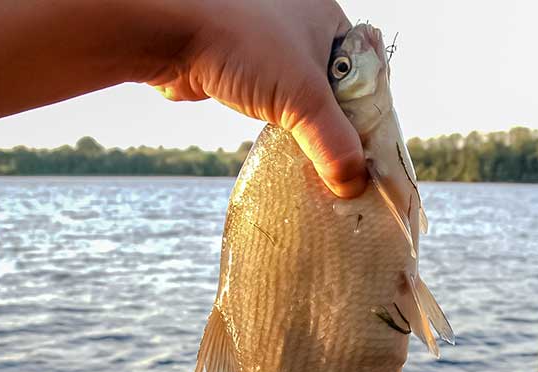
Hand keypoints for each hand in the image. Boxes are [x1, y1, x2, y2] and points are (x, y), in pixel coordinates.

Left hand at [144, 0, 366, 197]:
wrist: (170, 35)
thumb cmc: (242, 45)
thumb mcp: (303, 97)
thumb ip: (335, 142)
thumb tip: (353, 185)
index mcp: (328, 20)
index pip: (364, 75)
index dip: (367, 115)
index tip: (366, 154)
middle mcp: (301, 30)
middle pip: (334, 93)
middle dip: (334, 129)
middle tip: (339, 167)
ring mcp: (268, 51)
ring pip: (300, 102)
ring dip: (303, 132)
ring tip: (311, 164)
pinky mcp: (241, 72)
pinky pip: (271, 106)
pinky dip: (276, 131)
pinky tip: (279, 153)